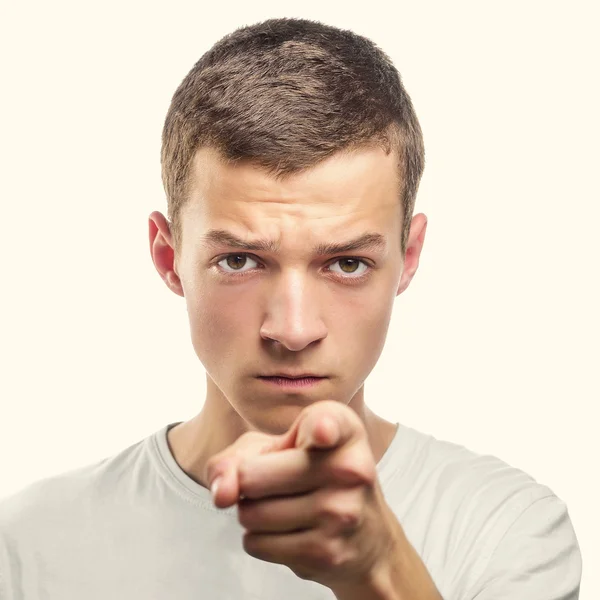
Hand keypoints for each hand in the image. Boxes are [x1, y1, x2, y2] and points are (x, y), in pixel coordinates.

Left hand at [204, 400, 403, 591]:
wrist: (365, 535)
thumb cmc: (310, 474)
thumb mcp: (279, 448)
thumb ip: (237, 458)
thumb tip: (222, 495)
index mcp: (343, 429)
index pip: (326, 423)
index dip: (320, 427)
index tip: (321, 433)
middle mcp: (350, 468)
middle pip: (252, 477)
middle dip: (248, 483)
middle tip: (275, 483)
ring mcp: (341, 513)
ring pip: (250, 514)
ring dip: (252, 513)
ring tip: (284, 506)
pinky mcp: (327, 552)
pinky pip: (256, 544)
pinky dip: (260, 539)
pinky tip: (290, 531)